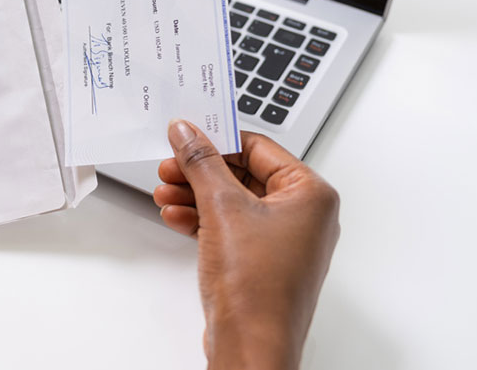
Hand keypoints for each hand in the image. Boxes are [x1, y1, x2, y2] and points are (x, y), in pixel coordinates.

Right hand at [154, 120, 339, 369]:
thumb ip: (201, 162)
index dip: (217, 140)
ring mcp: (284, 240)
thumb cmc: (258, 287)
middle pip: (243, 174)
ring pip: (233, 201)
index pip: (258, 147)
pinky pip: (231, 226)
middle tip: (170, 167)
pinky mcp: (263, 260)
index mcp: (311, 194)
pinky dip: (203, 219)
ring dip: (195, 194)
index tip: (186, 136)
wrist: (251, 345)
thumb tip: (188, 132)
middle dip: (200, 172)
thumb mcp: (222, 207)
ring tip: (165, 193)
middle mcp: (304, 215)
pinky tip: (176, 217)